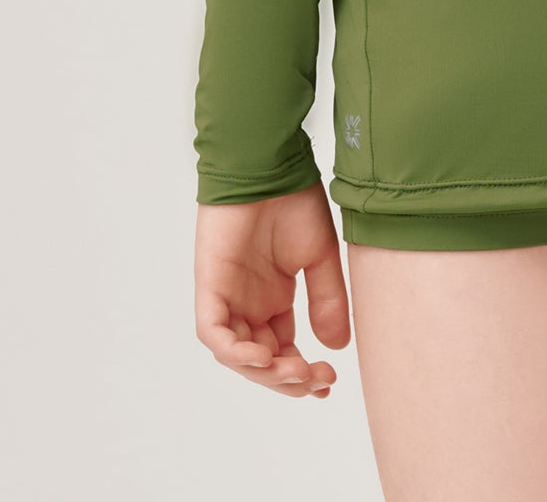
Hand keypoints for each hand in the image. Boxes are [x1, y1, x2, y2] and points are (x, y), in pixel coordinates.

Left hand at [195, 184, 350, 397]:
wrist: (269, 164)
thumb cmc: (293, 201)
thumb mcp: (319, 257)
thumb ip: (326, 300)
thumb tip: (337, 347)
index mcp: (273, 299)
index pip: (283, 350)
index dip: (302, 373)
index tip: (329, 382)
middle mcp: (248, 304)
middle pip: (261, 360)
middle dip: (287, 379)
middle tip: (316, 381)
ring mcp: (227, 297)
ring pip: (236, 354)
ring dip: (264, 371)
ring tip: (295, 372)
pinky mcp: (210, 286)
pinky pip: (213, 332)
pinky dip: (234, 350)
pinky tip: (262, 355)